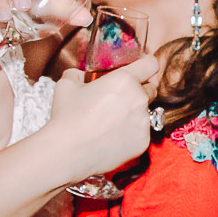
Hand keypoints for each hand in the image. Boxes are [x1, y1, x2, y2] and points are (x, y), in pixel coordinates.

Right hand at [42, 55, 158, 181]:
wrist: (68, 152)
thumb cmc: (67, 117)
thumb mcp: (67, 85)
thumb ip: (78, 75)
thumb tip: (80, 75)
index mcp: (125, 80)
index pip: (150, 64)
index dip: (146, 64)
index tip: (142, 67)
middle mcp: (139, 99)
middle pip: (150, 89)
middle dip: (139, 90)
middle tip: (121, 97)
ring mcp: (143, 122)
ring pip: (145, 113)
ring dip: (133, 113)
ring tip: (111, 122)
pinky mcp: (143, 142)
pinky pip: (141, 132)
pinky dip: (131, 133)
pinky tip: (112, 136)